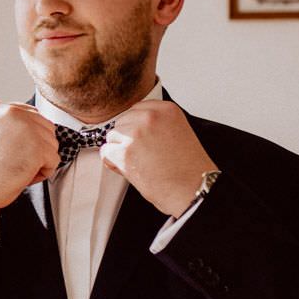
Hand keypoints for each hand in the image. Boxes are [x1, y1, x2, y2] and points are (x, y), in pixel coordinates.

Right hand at [0, 101, 61, 211]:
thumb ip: (12, 125)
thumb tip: (38, 127)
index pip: (32, 114)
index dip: (29, 137)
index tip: (14, 150)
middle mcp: (12, 112)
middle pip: (46, 127)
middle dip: (37, 147)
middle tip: (16, 161)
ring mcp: (27, 128)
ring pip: (52, 143)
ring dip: (40, 160)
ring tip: (18, 167)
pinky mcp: (38, 147)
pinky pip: (54, 160)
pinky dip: (43, 172)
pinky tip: (24, 175)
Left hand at [99, 101, 216, 217]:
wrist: (192, 189)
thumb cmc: (188, 168)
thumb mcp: (178, 133)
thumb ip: (157, 124)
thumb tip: (132, 126)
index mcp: (166, 109)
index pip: (136, 109)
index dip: (136, 127)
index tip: (143, 139)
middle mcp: (150, 116)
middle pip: (122, 122)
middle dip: (127, 139)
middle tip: (143, 155)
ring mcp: (135, 133)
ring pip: (113, 137)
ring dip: (120, 151)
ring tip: (141, 163)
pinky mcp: (124, 151)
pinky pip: (106, 152)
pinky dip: (113, 163)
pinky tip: (131, 170)